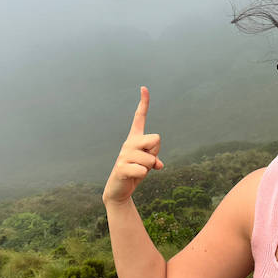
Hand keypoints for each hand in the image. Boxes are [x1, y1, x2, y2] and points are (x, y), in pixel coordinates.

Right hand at [103, 86, 163, 205]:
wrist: (119, 189)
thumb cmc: (136, 172)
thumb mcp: (148, 163)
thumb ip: (154, 158)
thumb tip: (158, 165)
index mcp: (135, 138)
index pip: (139, 117)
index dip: (143, 102)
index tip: (144, 88)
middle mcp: (128, 143)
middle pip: (156, 139)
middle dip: (156, 152)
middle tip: (147, 161)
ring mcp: (124, 154)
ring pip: (151, 158)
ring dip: (150, 167)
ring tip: (139, 170)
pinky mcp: (121, 167)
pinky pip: (143, 170)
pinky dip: (143, 175)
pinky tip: (134, 177)